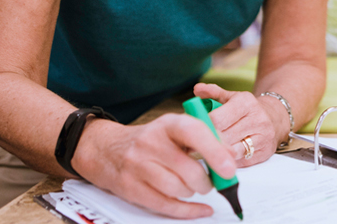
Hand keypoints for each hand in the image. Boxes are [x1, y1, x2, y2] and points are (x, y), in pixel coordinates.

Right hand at [70, 114, 236, 218]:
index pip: (193, 132)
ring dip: (192, 192)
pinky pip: (165, 205)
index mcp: (167, 124)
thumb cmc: (150, 141)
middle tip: (211, 182)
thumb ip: (202, 140)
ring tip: (193, 187)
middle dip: (206, 181)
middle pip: (187, 169)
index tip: (229, 169)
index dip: (214, 151)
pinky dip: (187, 211)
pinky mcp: (130, 187)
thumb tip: (230, 157)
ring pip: (177, 188)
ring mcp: (137, 165)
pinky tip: (199, 209)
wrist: (105, 149)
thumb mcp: (173, 131)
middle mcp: (150, 142)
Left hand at [193, 83, 289, 166]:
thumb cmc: (248, 109)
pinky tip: (224, 157)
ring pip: (233, 151)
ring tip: (209, 151)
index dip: (203, 127)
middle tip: (195, 145)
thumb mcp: (233, 97)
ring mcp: (263, 137)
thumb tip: (197, 89)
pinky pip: (242, 161)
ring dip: (219, 153)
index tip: (194, 131)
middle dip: (209, 142)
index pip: (218, 119)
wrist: (276, 118)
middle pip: (225, 137)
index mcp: (246, 103)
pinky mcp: (265, 152)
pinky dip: (230, 160)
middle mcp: (257, 119)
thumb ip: (214, 92)